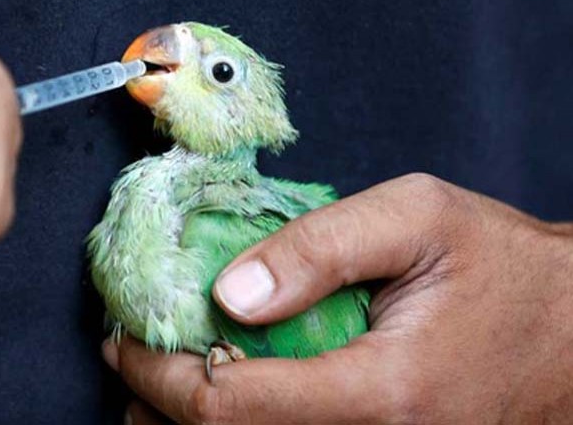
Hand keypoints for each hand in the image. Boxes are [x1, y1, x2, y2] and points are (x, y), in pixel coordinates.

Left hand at [104, 174, 572, 423]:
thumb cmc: (501, 268)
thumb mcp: (417, 218)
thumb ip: (318, 247)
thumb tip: (229, 291)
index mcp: (382, 393)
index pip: (228, 408)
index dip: (156, 375)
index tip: (121, 338)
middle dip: (158, 410)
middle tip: (129, 358)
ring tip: (157, 383)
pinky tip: (226, 396)